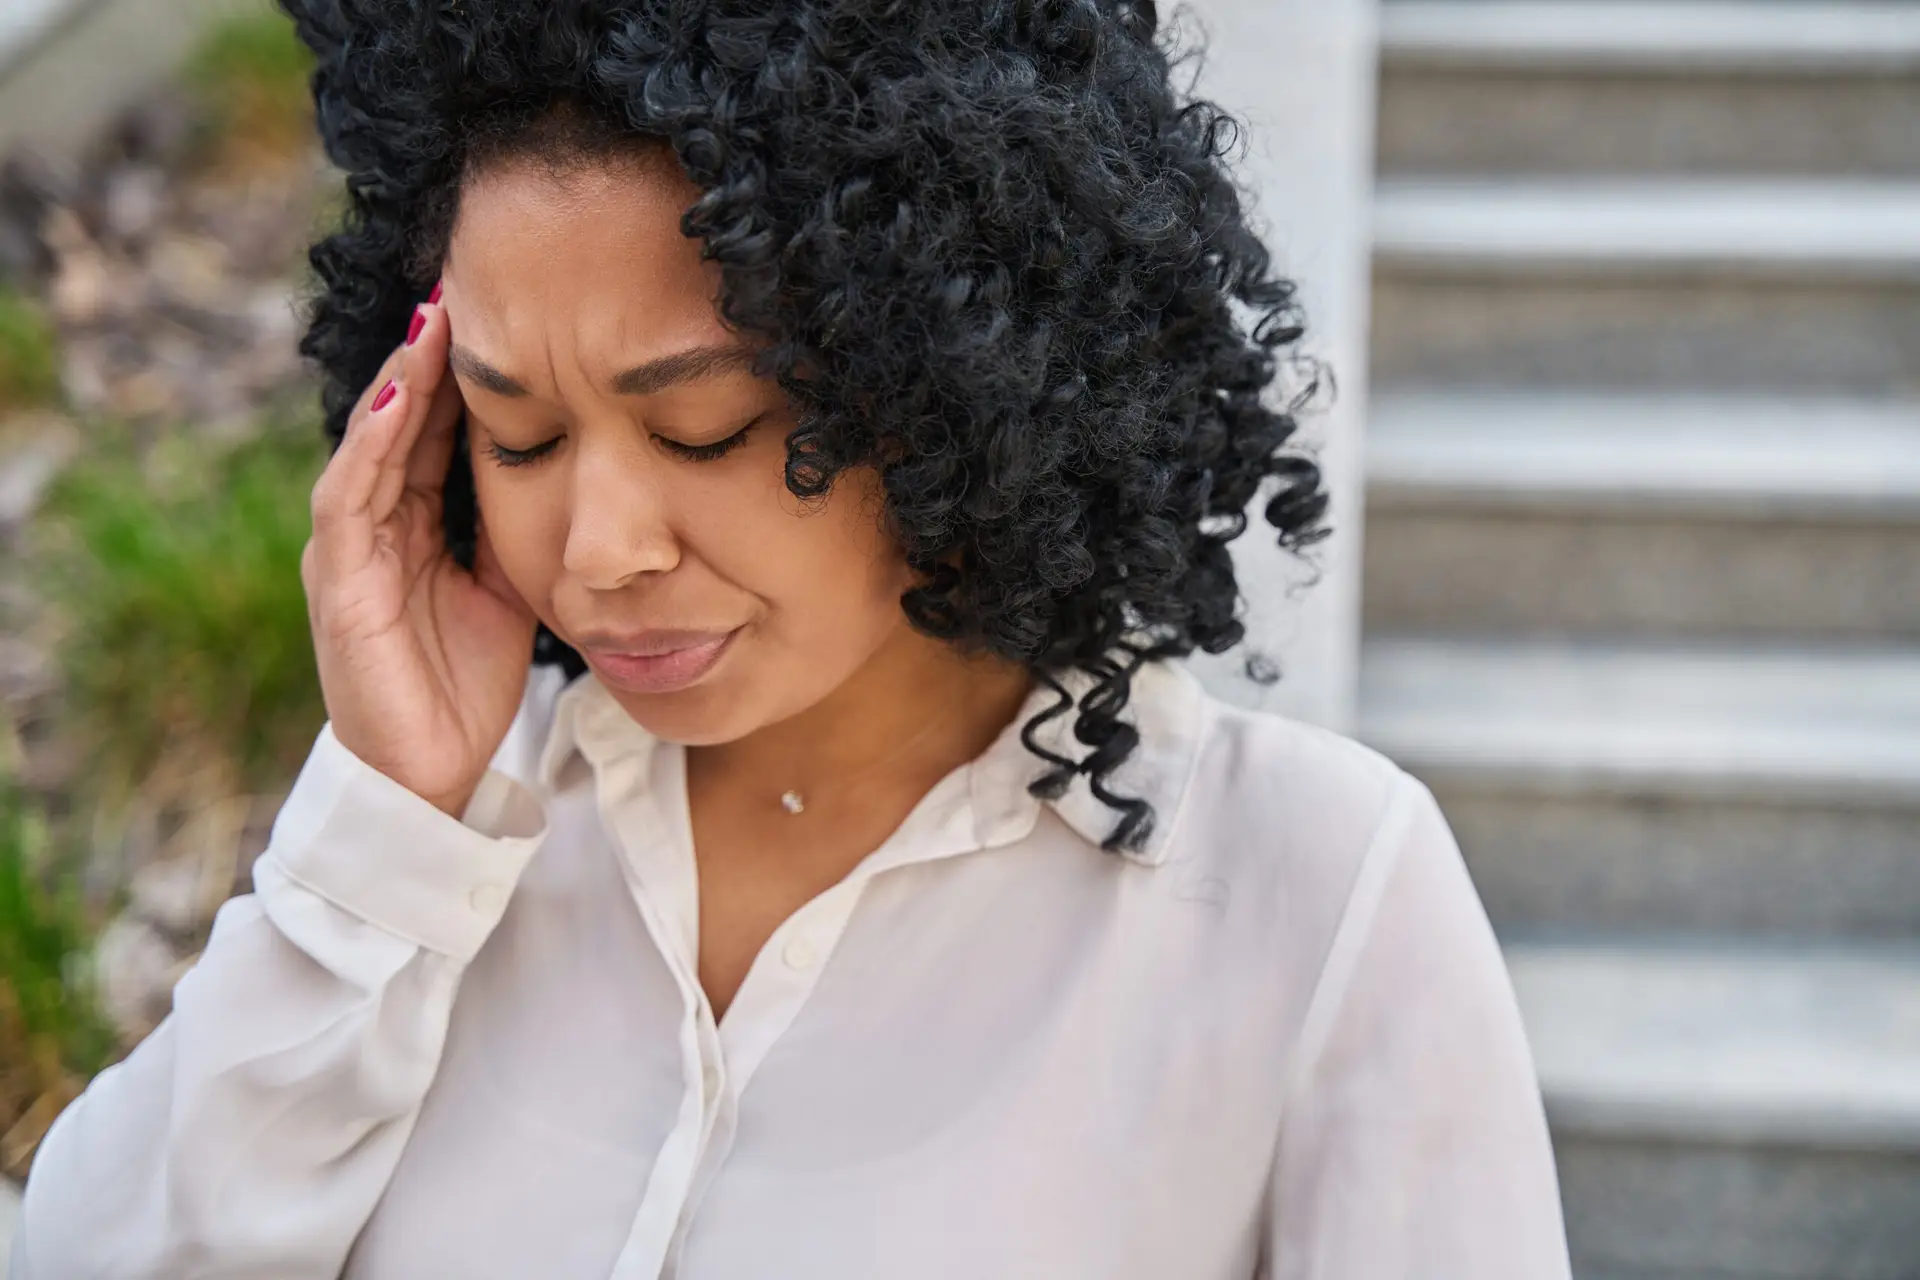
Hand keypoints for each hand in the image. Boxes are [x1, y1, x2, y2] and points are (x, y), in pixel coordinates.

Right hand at [301, 285, 538, 818]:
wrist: (431, 774)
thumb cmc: (465, 683)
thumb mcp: (510, 588)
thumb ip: (520, 528)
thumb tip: (571, 472)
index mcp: (416, 524)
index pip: (436, 431)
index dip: (464, 374)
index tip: (503, 313)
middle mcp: (376, 526)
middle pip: (401, 422)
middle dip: (430, 357)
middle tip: (464, 285)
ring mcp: (350, 552)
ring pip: (372, 446)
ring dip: (399, 381)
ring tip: (432, 322)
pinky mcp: (337, 586)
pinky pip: (350, 501)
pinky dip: (371, 448)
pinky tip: (397, 400)